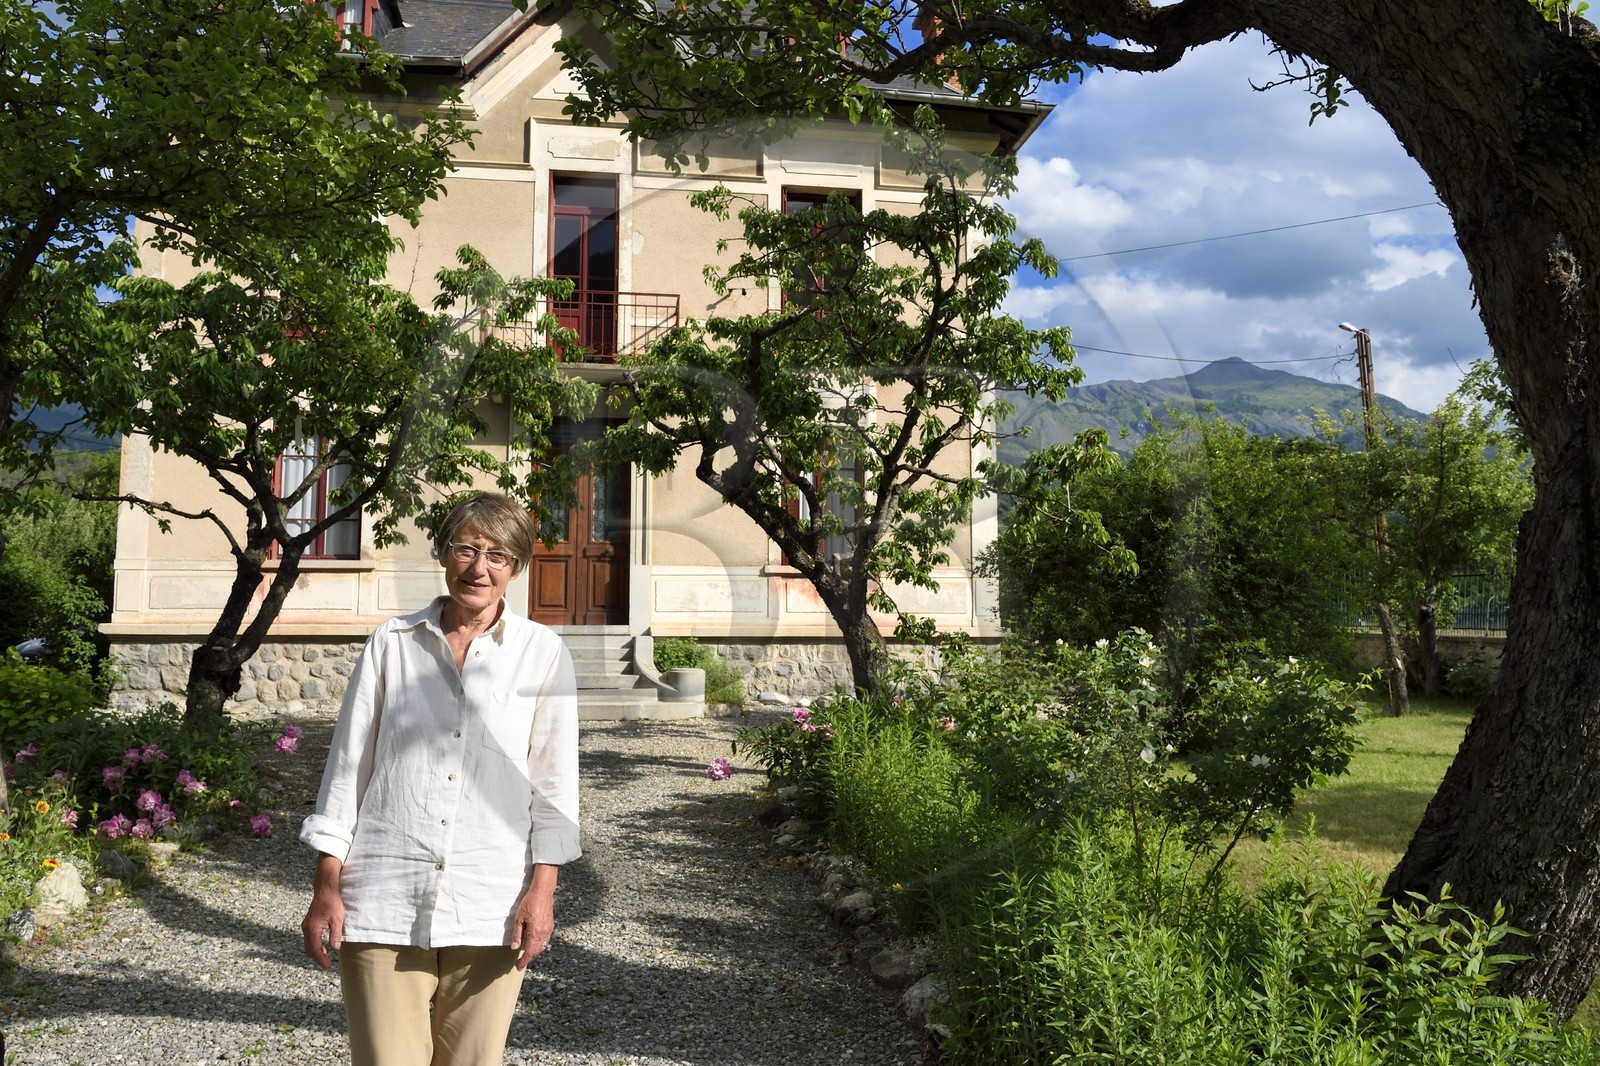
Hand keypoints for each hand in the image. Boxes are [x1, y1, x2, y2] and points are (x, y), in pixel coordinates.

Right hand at [301, 854, 344, 969]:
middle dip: (317, 958)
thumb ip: (335, 935)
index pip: (315, 949)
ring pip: (308, 944)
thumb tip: (335, 949)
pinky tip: (322, 946)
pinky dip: (314, 945)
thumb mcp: (337, 919)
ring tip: (326, 957)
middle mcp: (306, 928)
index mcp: (313, 929)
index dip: (321, 959)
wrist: (325, 889)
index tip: (327, 966)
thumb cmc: (332, 902)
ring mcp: (306, 925)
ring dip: (315, 952)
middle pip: (309, 949)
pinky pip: (309, 938)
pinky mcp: (308, 923)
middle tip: (327, 964)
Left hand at [511, 864, 557, 969]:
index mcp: (535, 933)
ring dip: (534, 951)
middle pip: (536, 951)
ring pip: (542, 946)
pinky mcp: (550, 925)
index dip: (523, 961)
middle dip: (528, 958)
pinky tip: (533, 941)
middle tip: (520, 962)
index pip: (529, 952)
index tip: (518, 966)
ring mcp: (548, 930)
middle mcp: (544, 934)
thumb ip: (517, 934)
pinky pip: (545, 940)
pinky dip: (539, 944)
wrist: (543, 892)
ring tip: (526, 953)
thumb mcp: (519, 918)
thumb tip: (514, 947)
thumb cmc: (529, 903)